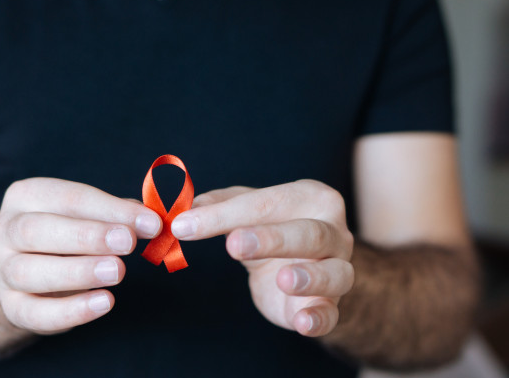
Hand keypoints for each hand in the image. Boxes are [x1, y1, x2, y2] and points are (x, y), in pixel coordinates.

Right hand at [0, 178, 161, 333]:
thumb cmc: (68, 235)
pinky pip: (35, 313)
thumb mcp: (89, 216)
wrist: (32, 274)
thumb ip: (118, 216)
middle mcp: (5, 230)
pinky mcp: (11, 307)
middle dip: (86, 236)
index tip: (150, 222)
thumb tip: (151, 221)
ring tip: (117, 272)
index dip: (110, 209)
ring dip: (77, 271)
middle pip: (37, 230)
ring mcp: (1, 270)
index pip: (67, 198)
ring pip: (29, 271)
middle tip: (127, 243)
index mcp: (25, 196)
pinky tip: (105, 302)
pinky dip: (72, 310)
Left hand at [171, 180, 353, 336]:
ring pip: (335, 272)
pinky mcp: (329, 305)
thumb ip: (217, 207)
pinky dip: (319, 319)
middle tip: (233, 244)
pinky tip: (302, 322)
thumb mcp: (247, 211)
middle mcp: (332, 232)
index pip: (266, 203)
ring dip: (310, 277)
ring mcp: (338, 269)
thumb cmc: (273, 228)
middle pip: (308, 233)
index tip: (184, 224)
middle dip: (271, 239)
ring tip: (283, 279)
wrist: (304, 266)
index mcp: (310, 198)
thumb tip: (184, 209)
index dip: (223, 214)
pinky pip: (331, 314)